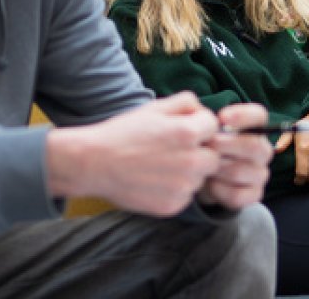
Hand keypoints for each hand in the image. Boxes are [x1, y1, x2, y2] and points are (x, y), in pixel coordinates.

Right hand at [46, 92, 220, 216]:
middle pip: (213, 156)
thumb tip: (202, 109)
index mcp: (188, 133)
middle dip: (199, 152)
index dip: (198, 126)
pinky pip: (186, 195)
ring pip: (200, 177)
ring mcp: (183, 187)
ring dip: (188, 172)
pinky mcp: (174, 206)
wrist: (94, 164)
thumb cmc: (123, 133)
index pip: (214, 127)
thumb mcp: (153, 108)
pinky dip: (175, 189)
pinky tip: (154, 180)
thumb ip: (185, 102)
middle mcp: (192, 161)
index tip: (181, 130)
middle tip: (171, 150)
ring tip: (159, 165)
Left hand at [196, 103, 272, 209]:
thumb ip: (205, 123)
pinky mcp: (254, 195)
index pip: (259, 116)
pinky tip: (210, 185)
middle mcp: (262, 151)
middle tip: (207, 145)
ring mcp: (260, 174)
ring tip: (204, 167)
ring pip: (242, 171)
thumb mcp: (203, 133)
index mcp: (254, 130)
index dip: (243, 115)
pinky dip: (219, 190)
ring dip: (218, 169)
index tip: (221, 117)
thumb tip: (202, 118)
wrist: (201, 179)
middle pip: (255, 146)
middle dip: (227, 145)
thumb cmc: (204, 149)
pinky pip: (238, 194)